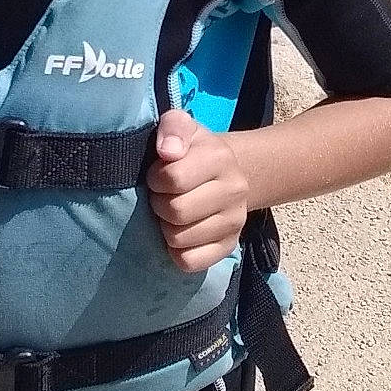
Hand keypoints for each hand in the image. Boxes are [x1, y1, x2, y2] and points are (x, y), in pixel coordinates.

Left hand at [146, 110, 249, 272]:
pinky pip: (191, 262)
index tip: (158, 176)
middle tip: (163, 197)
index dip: (156, 179)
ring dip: (166, 228)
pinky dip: (177, 253)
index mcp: (219, 157)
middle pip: (176, 212)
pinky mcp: (229, 246)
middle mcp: (234, 190)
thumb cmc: (193, 150)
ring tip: (172, 214)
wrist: (228, 172)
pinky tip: (179, 236)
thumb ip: (173, 127)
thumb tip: (168, 152)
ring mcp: (235, 221)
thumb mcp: (182, 127)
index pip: (173, 178)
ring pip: (180, 239)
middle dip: (159, 205)